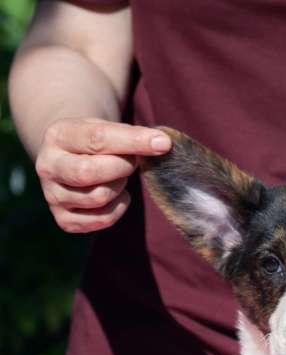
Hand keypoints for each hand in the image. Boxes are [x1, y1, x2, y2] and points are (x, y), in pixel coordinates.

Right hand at [34, 118, 171, 232]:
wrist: (72, 157)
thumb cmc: (96, 142)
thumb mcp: (108, 128)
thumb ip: (133, 135)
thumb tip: (162, 144)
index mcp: (58, 136)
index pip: (97, 139)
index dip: (134, 142)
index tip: (162, 143)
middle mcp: (48, 166)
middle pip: (89, 173)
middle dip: (121, 168)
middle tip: (129, 162)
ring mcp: (52, 195)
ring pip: (97, 197)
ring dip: (119, 187)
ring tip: (118, 176)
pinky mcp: (64, 219)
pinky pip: (101, 220)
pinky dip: (117, 208)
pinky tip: (116, 195)